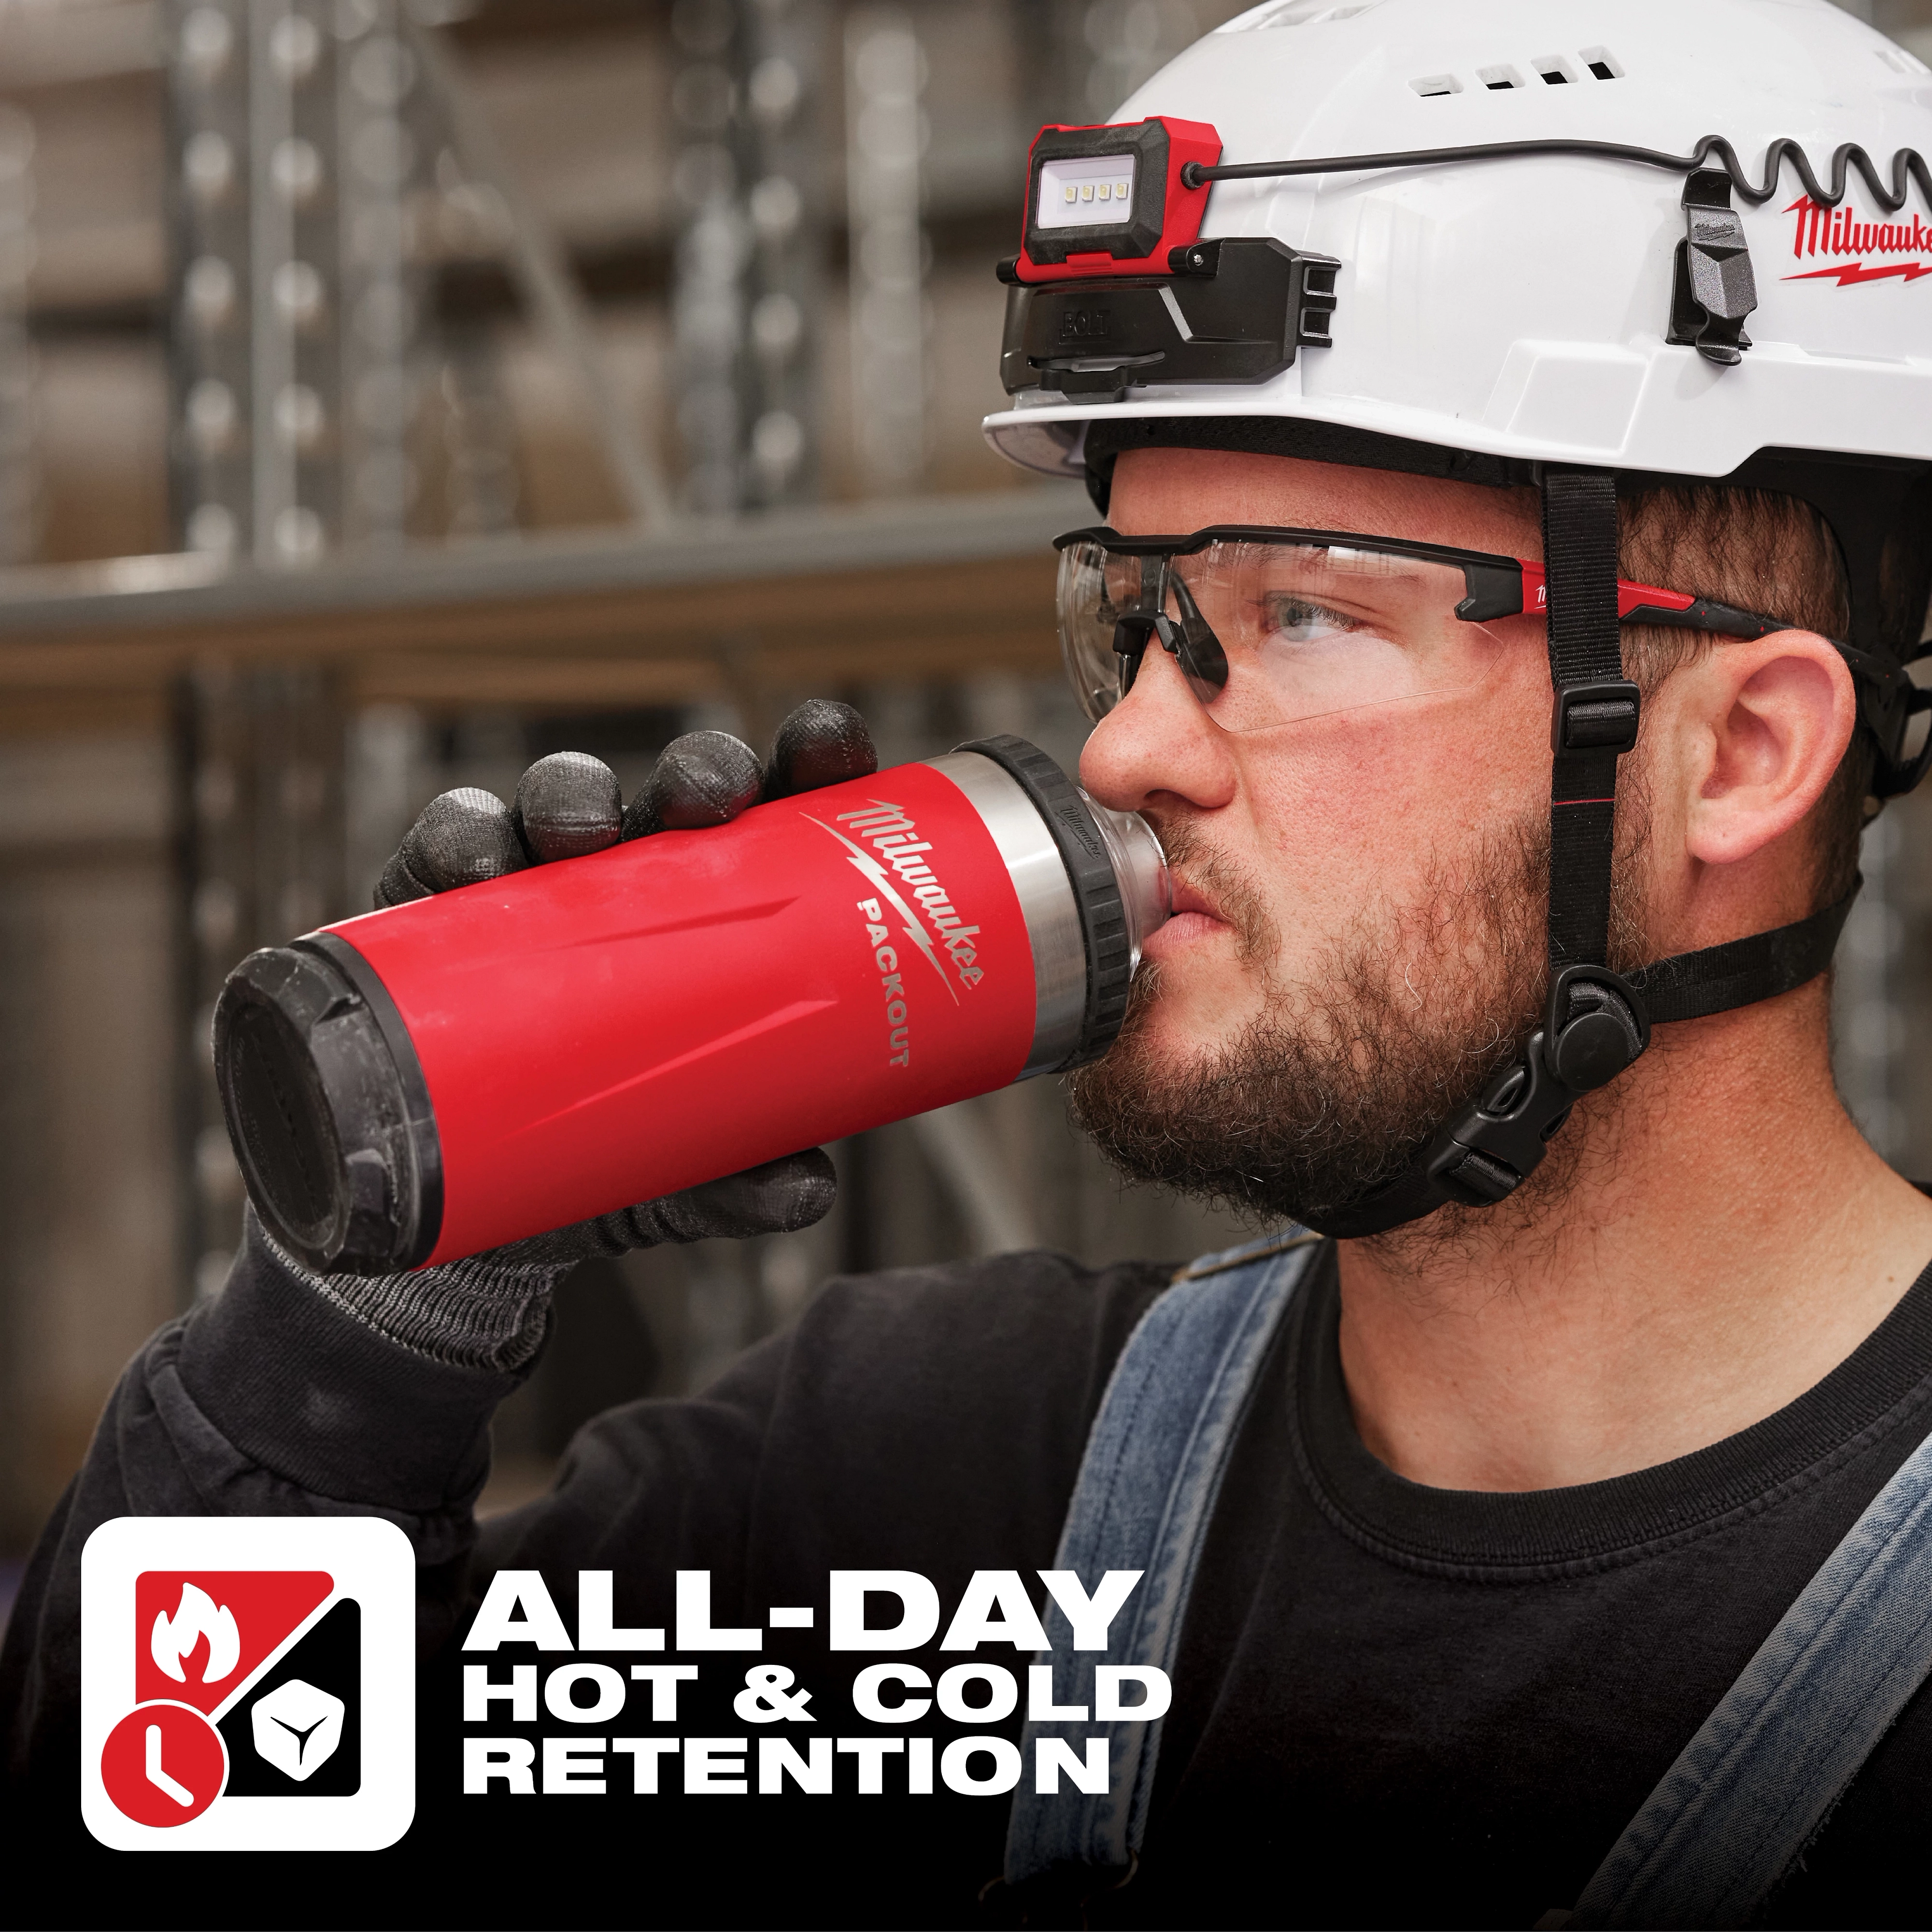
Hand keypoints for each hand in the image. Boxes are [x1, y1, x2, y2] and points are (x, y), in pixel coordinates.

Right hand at [373, 699, 876, 1263]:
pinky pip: (451, 847)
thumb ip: (745, 1181)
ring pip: (565, 799)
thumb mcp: (689, 1174)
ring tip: (579, 829)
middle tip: (710, 796)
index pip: (787, 813)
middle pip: (681, 791)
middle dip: (700, 770)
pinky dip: (459, 838)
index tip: (829, 746)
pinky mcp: (450, 910)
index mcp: (732, 908)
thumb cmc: (619, 1154)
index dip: (810, 760)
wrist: (491, 1208)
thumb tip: (810, 1192)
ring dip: (573, 792)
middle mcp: (646, 879)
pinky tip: (470, 862)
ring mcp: (549, 886)